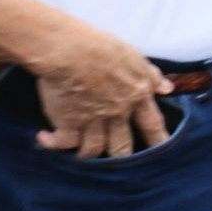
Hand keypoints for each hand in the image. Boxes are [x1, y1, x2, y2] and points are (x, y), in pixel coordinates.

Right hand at [32, 19, 169, 159]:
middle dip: (124, 156)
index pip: (153, 123)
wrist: (70, 51)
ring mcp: (92, 121)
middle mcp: (117, 113)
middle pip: (123, 145)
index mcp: (136, 96)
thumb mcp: (134, 57)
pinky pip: (63, 143)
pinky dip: (52, 143)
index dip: (159, 139)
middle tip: (123, 164)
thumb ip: (150, 76)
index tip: (163, 151)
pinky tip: (44, 138)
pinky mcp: (68, 123)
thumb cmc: (101, 47)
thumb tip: (167, 88)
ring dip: (89, 154)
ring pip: (95, 149)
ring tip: (83, 153)